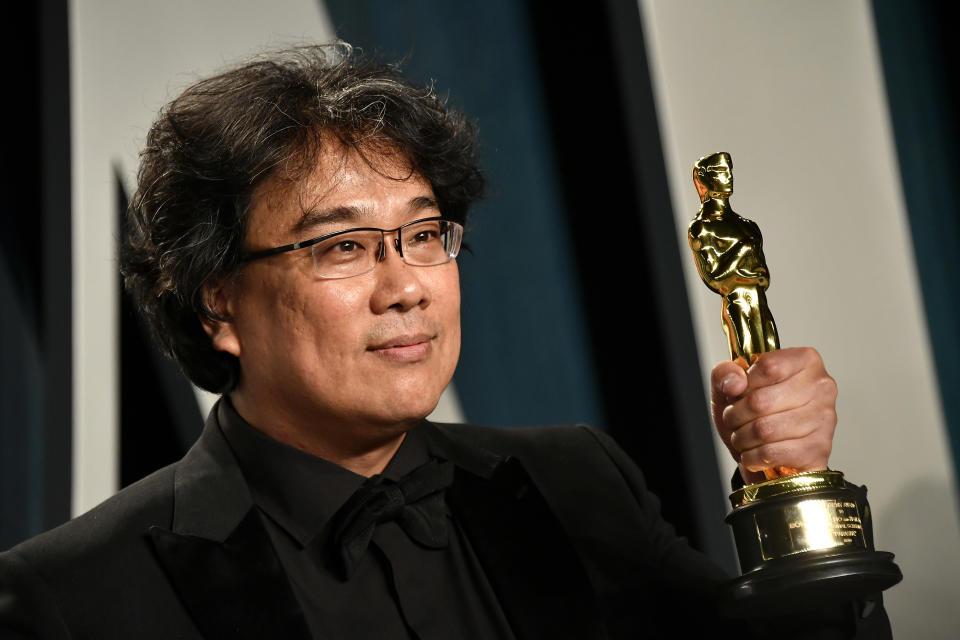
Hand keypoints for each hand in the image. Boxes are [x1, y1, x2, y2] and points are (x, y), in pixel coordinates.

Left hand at [710, 347, 836, 483]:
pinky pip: (772, 453)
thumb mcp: (730, 386)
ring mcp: (824, 420)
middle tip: (734, 420)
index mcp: (806, 361)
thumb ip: (725, 373)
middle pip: (761, 401)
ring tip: (743, 437)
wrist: (767, 457)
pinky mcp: (818, 450)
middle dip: (736, 415)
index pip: (768, 366)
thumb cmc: (752, 414)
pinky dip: (752, 456)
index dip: (744, 384)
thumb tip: (735, 383)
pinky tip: (754, 453)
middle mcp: (822, 387)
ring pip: (764, 430)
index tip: (738, 394)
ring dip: (742, 438)